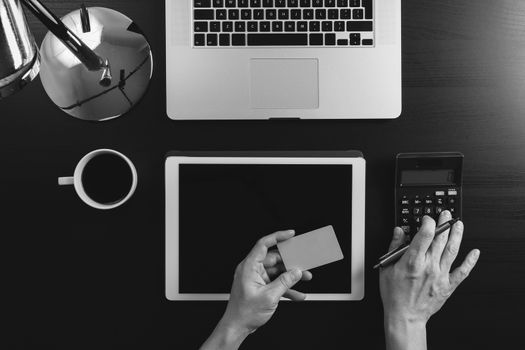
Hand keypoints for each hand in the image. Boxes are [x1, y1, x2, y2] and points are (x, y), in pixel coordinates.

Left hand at [200, 230, 311, 349]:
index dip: (278, 236)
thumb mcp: (269, 296)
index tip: (290, 234)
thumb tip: (296, 272)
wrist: (237, 327)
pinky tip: (298, 294)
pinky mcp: (260, 287)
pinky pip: (276, 283)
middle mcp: (252, 270)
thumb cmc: (244, 313)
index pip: (263, 244)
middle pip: (274, 258)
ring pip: (277, 271)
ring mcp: (256, 279)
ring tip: (305, 278)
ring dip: (291, 276)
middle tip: (303, 261)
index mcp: (249, 267)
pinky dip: (287, 287)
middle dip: (290, 261)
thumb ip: (285, 282)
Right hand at [380, 211, 479, 349]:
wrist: (405, 317)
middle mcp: (428, 267)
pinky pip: (462, 272)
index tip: (428, 218)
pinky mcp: (447, 286)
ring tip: (459, 224)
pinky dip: (470, 261)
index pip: (425, 234)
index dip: (428, 222)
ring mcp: (440, 276)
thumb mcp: (387, 268)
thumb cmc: (394, 295)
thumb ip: (394, 247)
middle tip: (446, 214)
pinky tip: (475, 252)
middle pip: (440, 239)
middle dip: (443, 223)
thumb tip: (398, 232)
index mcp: (412, 261)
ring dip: (457, 235)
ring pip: (452, 251)